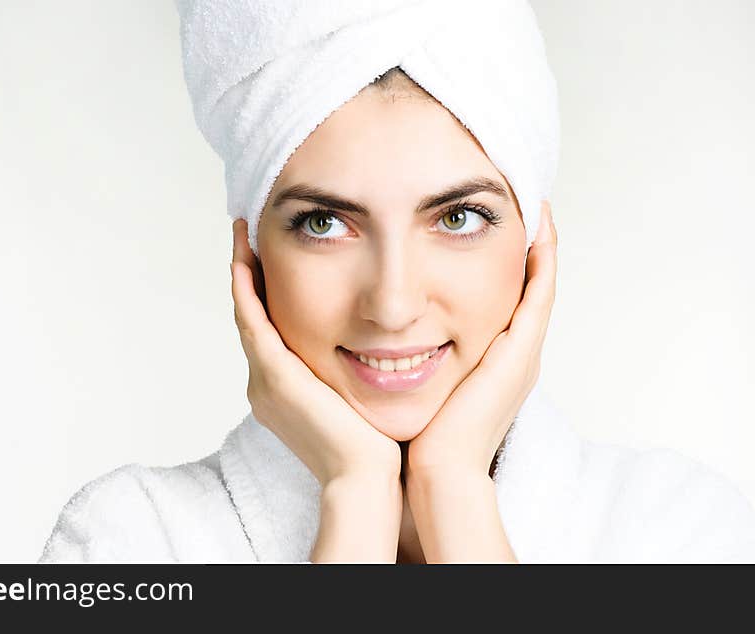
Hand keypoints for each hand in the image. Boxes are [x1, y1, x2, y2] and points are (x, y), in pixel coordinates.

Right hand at [230, 219, 401, 486]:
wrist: (367, 479)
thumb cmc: (374, 445)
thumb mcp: (357, 398)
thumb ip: (353, 370)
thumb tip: (380, 346)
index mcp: (281, 390)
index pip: (267, 330)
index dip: (264, 292)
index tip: (268, 257)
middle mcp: (263, 384)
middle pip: (250, 318)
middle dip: (248, 276)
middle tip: (248, 236)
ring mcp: (265, 381)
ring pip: (247, 315)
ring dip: (243, 273)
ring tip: (244, 236)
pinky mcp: (276, 378)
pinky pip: (253, 323)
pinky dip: (247, 291)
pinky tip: (246, 260)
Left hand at [406, 200, 557, 477]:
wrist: (437, 473)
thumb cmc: (420, 436)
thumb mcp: (415, 387)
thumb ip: (406, 360)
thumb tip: (373, 338)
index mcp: (491, 362)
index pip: (504, 301)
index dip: (505, 266)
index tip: (491, 227)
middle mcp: (515, 354)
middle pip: (529, 288)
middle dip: (528, 246)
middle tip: (523, 202)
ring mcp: (523, 353)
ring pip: (541, 285)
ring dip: (541, 244)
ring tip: (535, 201)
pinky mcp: (522, 352)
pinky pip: (540, 294)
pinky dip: (543, 260)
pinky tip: (538, 225)